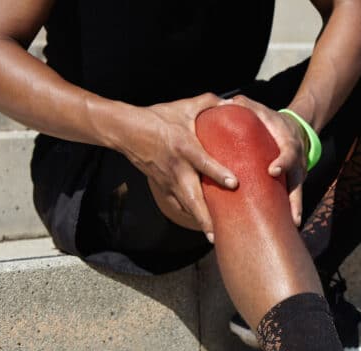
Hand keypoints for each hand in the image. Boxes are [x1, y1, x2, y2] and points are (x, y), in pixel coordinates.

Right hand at [115, 93, 238, 241]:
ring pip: (185, 206)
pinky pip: (177, 204)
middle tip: (219, 233)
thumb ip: (209, 103)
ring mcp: (167, 180)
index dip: (218, 173)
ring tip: (215, 238)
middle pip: (192, 197)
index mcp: (184, 147)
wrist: (126, 130)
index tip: (234, 183)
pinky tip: (203, 226)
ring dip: (199, 222)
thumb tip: (233, 102)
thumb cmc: (158, 117)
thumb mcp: (184, 106)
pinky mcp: (161, 186)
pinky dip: (190, 215)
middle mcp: (176, 168)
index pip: (203, 162)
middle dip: (205, 217)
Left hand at [221, 95, 308, 225]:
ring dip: (294, 212)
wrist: (295, 129)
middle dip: (294, 199)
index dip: (283, 162)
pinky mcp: (293, 184)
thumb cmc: (271, 121)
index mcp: (289, 142)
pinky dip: (288, 213)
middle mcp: (298, 161)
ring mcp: (298, 174)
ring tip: (289, 228)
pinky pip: (291, 199)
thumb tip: (228, 103)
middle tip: (290, 216)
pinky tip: (282, 229)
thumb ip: (246, 106)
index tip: (272, 171)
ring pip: (297, 194)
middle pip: (298, 182)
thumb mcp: (262, 110)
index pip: (289, 152)